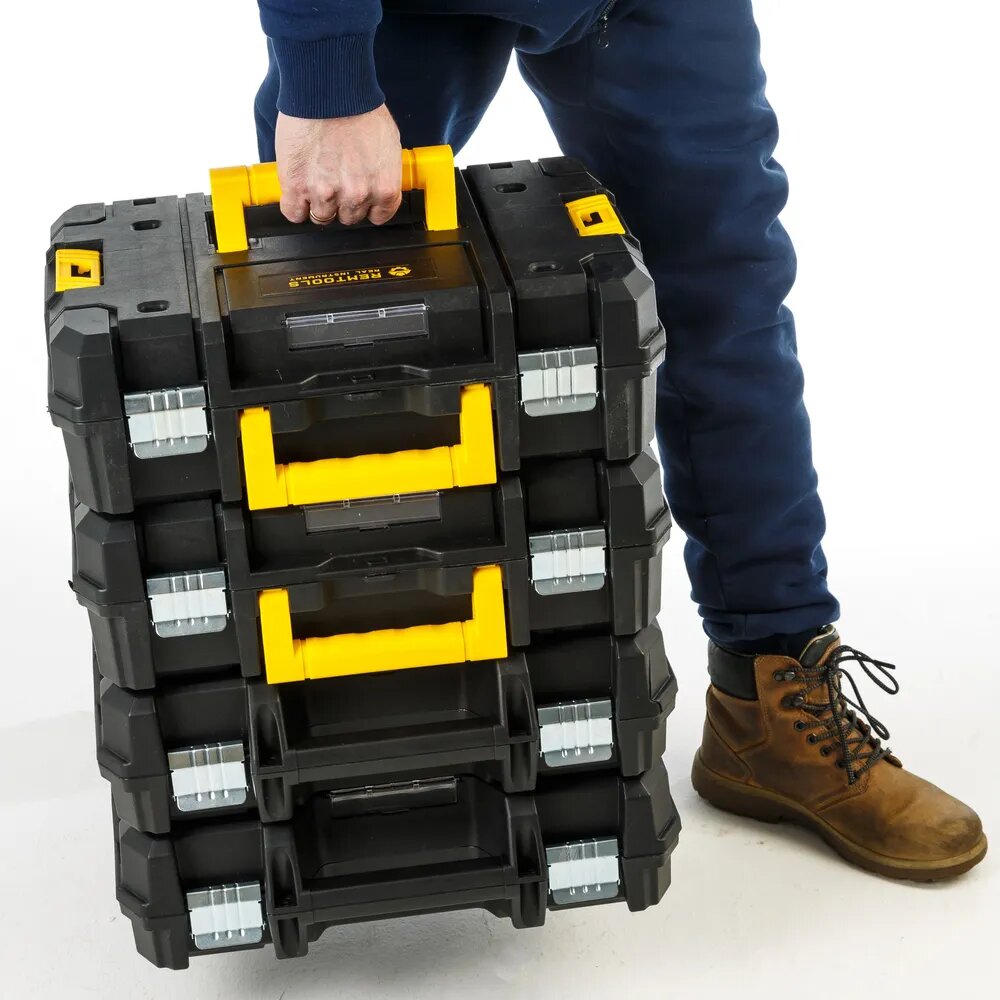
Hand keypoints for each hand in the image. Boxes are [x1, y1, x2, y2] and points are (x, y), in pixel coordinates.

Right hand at [275, 105, 402, 226]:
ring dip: (317, 202)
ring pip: (321, 217)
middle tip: (334, 178)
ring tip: (315, 177)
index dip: (366, 206)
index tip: (358, 197)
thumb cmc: (358, 105)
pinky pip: (294, 213)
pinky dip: (294, 205)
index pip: (377, 217)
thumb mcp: (388, 142)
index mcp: (384, 188)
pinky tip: (297, 190)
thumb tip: (376, 182)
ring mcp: (326, 194)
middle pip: (348, 217)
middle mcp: (358, 196)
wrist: (327, 88)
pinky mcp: (297, 187)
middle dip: (341, 201)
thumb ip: (382, 171)